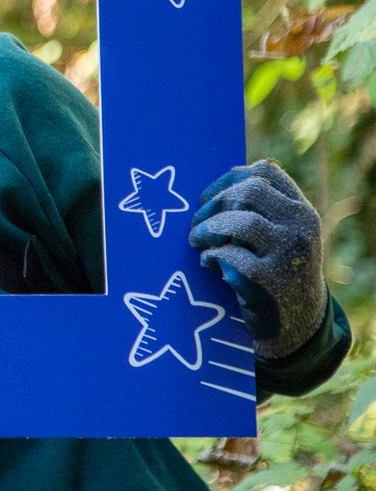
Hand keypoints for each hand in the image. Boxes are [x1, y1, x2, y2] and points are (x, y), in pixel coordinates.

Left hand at [189, 160, 326, 359]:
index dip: (228, 178)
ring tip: (197, 241)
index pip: (265, 172)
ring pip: (240, 221)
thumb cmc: (275, 271)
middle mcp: (301, 228)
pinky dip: (210, 256)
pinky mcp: (272, 282)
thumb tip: (213, 188)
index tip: (206, 197)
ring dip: (208, 229)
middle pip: (249, 191)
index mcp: (301, 210)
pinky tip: (207, 264)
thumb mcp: (280, 235)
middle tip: (196, 224)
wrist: (296, 325)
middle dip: (213, 204)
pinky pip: (230, 256)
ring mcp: (290, 255)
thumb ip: (259, 209)